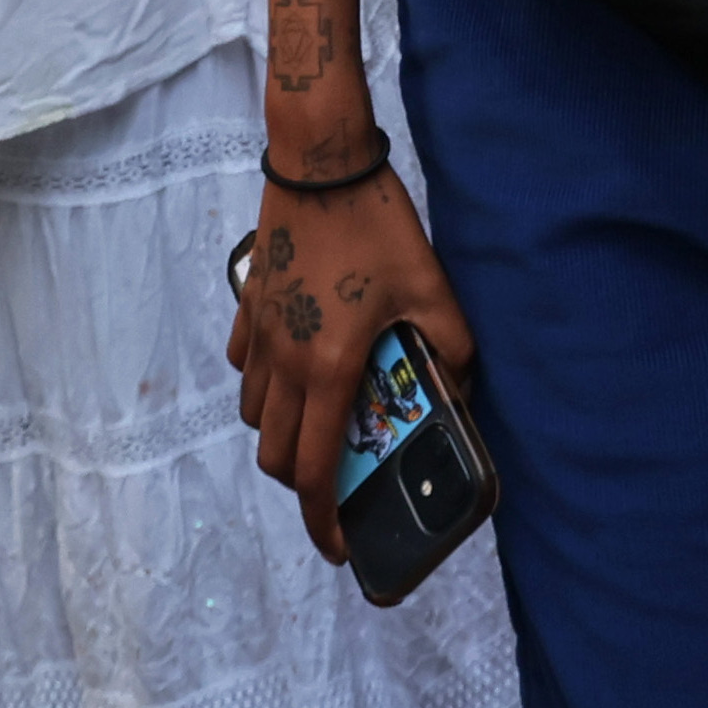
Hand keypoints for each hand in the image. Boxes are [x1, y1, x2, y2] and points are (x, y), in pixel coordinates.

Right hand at [228, 175, 478, 567]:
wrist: (319, 159)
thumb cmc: (378, 224)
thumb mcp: (433, 288)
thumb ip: (453, 347)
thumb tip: (462, 388)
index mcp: (329, 370)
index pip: (312, 472)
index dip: (321, 522)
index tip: (338, 547)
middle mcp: (285, 363)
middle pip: (273, 455)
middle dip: (301, 486)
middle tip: (335, 486)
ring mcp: (259, 334)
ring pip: (255, 413)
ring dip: (282, 433)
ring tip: (321, 423)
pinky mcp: (249, 305)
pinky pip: (246, 366)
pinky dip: (265, 385)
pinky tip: (297, 367)